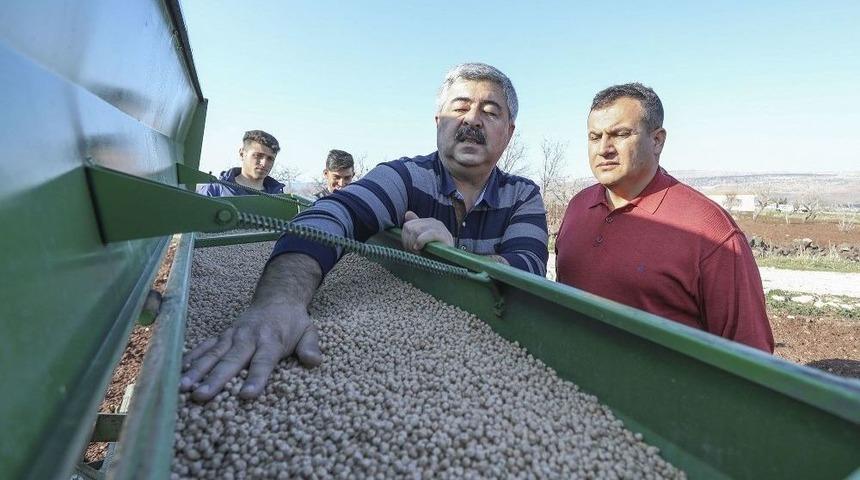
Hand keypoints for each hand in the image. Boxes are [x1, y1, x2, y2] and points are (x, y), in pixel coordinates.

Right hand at [180, 304, 320, 401]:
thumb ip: (310, 346)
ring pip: (213, 355)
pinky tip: (177, 372)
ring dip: (196, 371)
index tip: (247, 395)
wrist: (277, 297)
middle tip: (201, 396)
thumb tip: (314, 361)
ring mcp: (232, 336)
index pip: (263, 362)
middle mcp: (248, 338)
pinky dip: (191, 358)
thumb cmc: (293, 322)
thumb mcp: (309, 331)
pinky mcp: (222, 335)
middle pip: (231, 361)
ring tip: (183, 387)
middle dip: (216, 379)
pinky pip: (205, 347)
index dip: (256, 378)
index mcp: (271, 340)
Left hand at [401, 210, 453, 251]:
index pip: (408, 225)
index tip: (409, 248)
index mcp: (428, 222)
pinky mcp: (445, 235)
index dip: (405, 238)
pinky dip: (422, 241)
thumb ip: (414, 227)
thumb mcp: (421, 239)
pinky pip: (429, 234)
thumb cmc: (435, 252)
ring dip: (414, 243)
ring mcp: (440, 228)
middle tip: (414, 251)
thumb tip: (407, 214)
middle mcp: (434, 222)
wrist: (449, 261)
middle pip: (411, 228)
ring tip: (418, 252)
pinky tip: (419, 248)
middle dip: (409, 242)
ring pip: (417, 230)